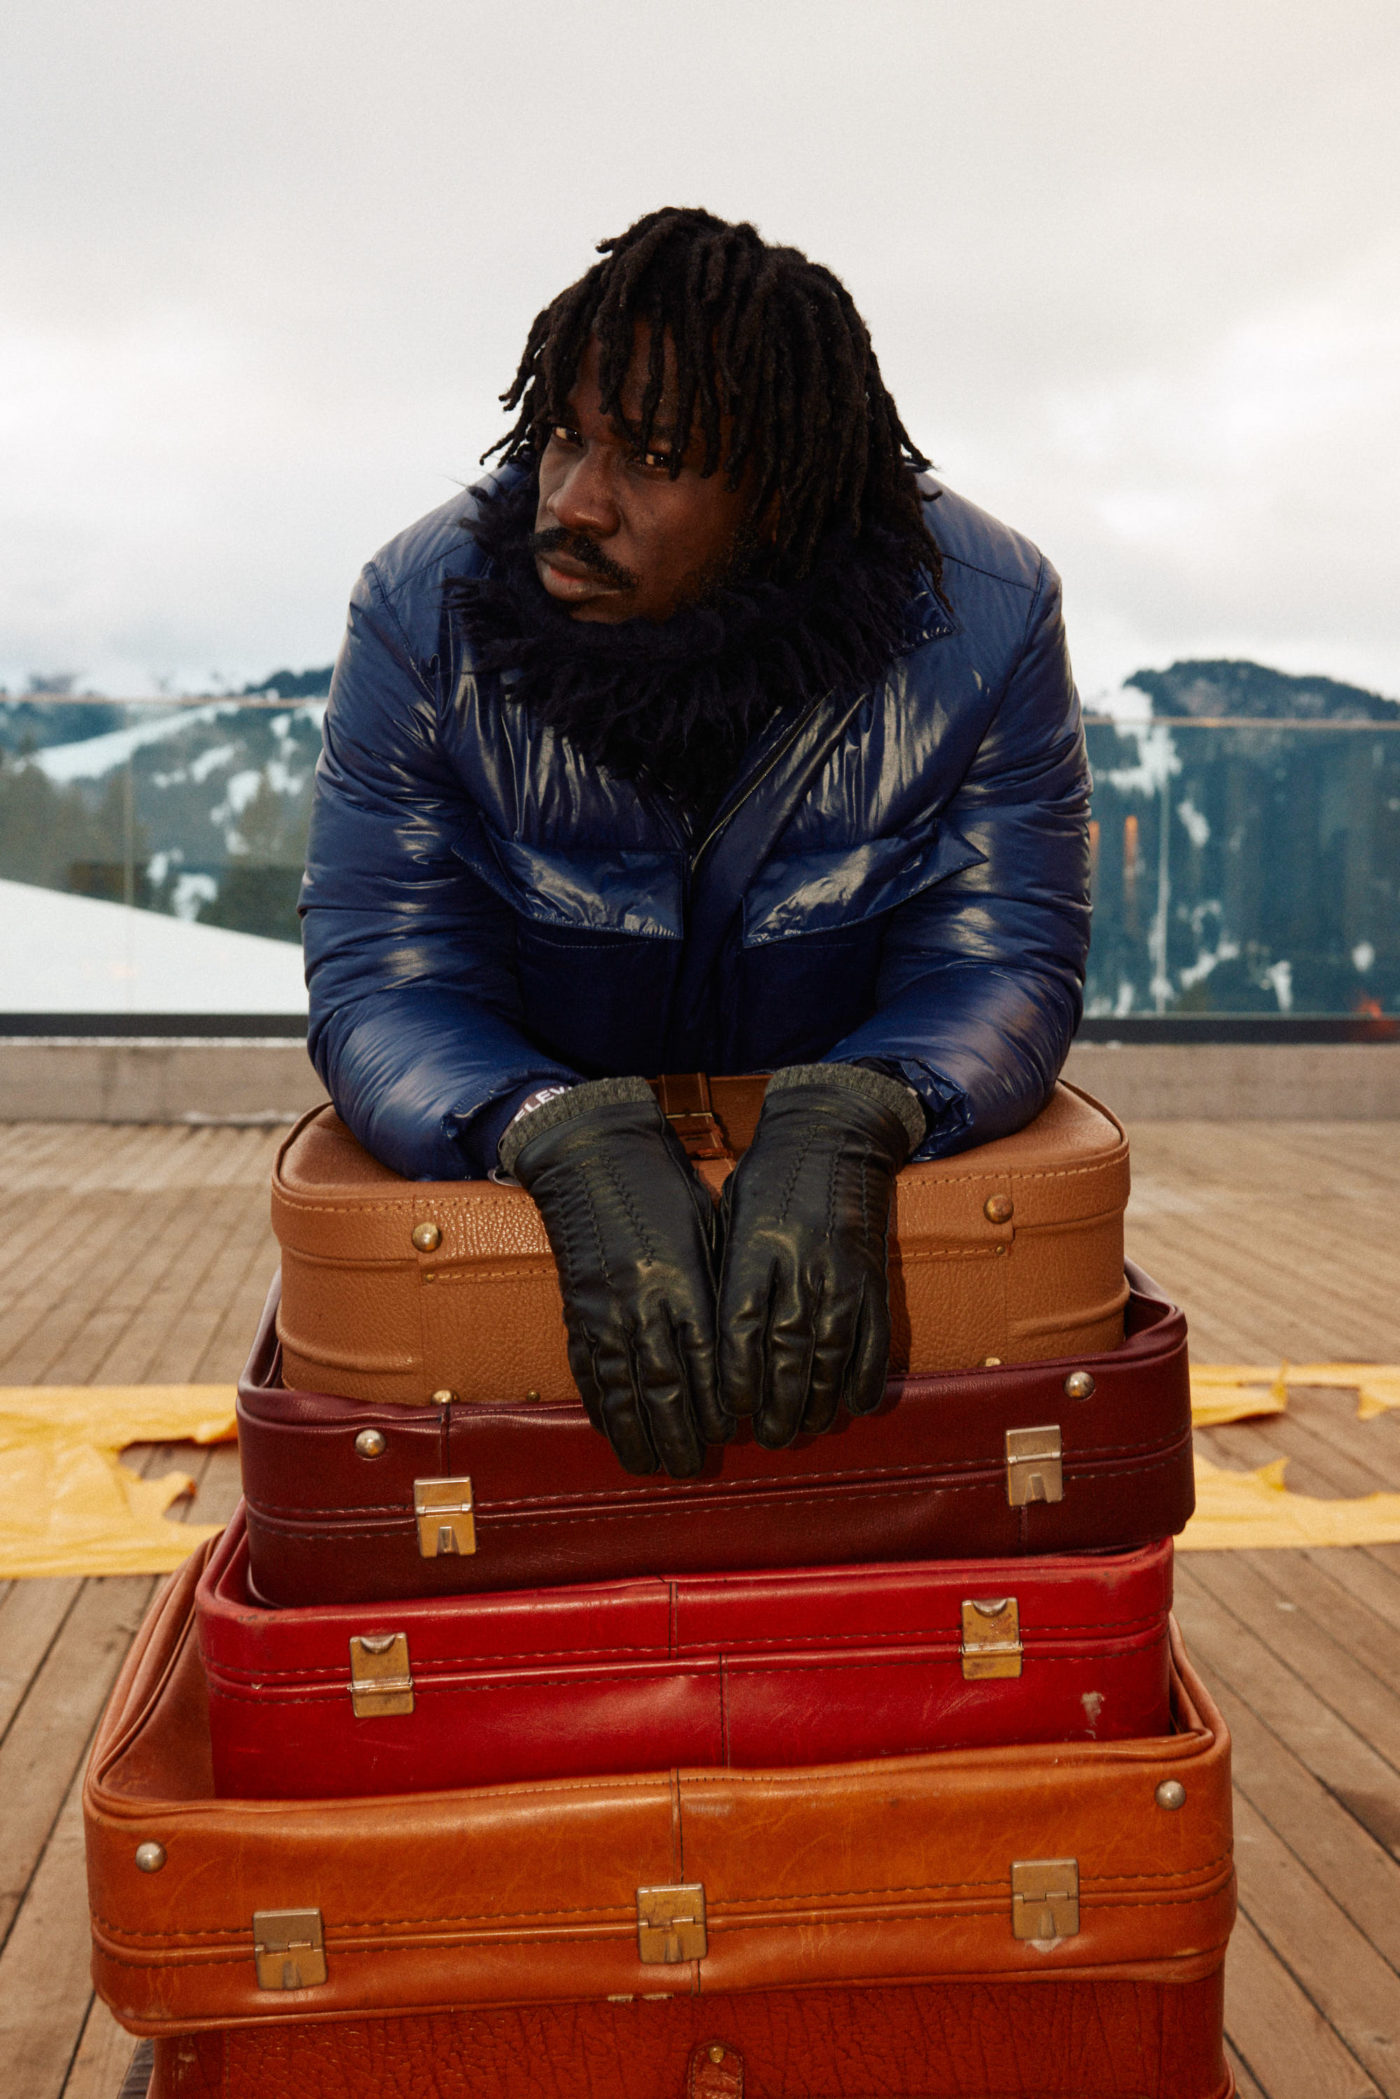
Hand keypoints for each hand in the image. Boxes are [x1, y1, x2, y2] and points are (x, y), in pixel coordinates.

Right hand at [504, 1077, 727, 1476]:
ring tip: (651, 1466)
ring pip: (620, 1390)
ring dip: (636, 1434)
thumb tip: (739, 1349)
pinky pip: (588, 1370)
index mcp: (682, 1282)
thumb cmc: (664, 1194)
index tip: (726, 1435)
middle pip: (661, 1389)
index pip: (704, 1362)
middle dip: (678, 1436)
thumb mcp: (706, 1236)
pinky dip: (600, 1406)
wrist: (593, 1161)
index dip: (715, 1406)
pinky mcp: (576, 1310)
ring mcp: (602, 1311)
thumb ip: (718, 1293)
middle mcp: (641, 1304)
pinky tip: (611, 1431)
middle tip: (690, 1469)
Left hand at [717, 1063, 923, 1446]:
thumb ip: (724, 1279)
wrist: (833, 1137)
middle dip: (778, 1404)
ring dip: (820, 1402)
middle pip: (788, 1352)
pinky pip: (875, 1338)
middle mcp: (800, 1264)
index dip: (737, 1378)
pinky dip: (866, 1377)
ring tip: (806, 1429)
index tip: (729, 1410)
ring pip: (833, 1354)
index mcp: (754, 1249)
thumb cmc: (768, 1183)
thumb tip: (705, 1348)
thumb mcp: (731, 1221)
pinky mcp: (875, 1276)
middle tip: (769, 1436)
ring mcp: (844, 1273)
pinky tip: (854, 1405)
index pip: (742, 1328)